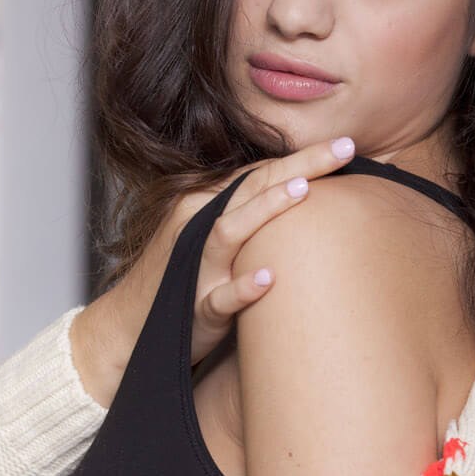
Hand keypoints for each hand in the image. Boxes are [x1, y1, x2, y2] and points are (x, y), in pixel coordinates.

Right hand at [70, 137, 355, 406]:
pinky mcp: (197, 310)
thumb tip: (296, 199)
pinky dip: (243, 288)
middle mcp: (199, 229)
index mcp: (206, 208)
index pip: (257, 174)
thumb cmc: (181, 283)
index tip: (345, 146)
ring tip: (304, 190)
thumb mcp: (213, 242)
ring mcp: (199, 270)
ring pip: (231, 231)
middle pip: (251, 187)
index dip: (300, 159)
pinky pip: (220, 298)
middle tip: (346, 146)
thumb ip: (246, 220)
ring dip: (266, 209)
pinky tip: (270, 278)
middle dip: (300, 165)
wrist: (128, 329)